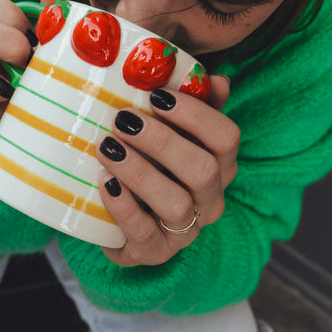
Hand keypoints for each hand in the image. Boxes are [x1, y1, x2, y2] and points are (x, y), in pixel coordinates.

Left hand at [95, 77, 238, 265]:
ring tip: (107, 148)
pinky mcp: (155, 252)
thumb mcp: (171, 132)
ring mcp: (185, 230)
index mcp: (221, 165)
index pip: (226, 137)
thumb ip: (194, 104)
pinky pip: (145, 234)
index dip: (194, 114)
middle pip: (202, 170)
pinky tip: (105, 183)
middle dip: (161, 141)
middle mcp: (210, 199)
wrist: (122, 218)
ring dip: (140, 172)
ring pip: (175, 204)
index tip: (155, 96)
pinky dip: (124, 207)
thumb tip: (218, 79)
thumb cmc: (152, 163)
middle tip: (122, 119)